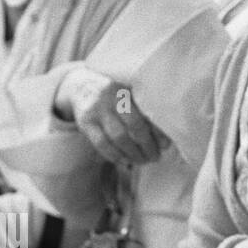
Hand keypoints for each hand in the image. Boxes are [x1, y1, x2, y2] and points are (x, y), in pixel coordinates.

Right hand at [54, 66, 168, 167]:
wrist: (82, 86)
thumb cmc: (116, 94)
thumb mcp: (130, 92)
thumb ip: (145, 107)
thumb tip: (165, 136)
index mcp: (129, 89)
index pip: (147, 113)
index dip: (157, 132)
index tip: (166, 145)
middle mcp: (112, 98)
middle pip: (134, 126)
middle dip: (147, 145)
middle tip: (155, 157)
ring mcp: (97, 110)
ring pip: (118, 137)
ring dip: (132, 153)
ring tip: (142, 161)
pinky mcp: (85, 123)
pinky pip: (101, 144)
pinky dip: (115, 155)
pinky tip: (125, 161)